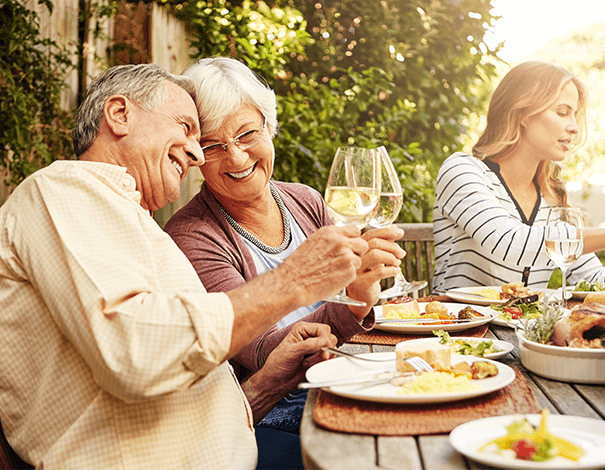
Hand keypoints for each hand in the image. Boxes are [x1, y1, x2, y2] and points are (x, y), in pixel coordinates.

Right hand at [226, 226, 366, 357]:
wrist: (292, 283)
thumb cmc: (299, 267)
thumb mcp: (313, 243)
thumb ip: (330, 240)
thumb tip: (343, 241)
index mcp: (330, 232)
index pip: (355, 231)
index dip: (353, 241)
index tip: (349, 248)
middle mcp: (340, 241)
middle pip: (363, 244)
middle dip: (358, 253)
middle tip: (346, 262)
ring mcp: (346, 255)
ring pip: (359, 260)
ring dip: (351, 267)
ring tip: (334, 272)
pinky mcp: (349, 271)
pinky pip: (354, 273)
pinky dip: (347, 278)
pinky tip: (333, 279)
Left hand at [241, 322, 336, 422]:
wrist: (277, 382)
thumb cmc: (278, 364)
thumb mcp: (292, 352)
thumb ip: (309, 345)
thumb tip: (324, 342)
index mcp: (302, 330)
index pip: (323, 329)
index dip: (325, 339)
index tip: (321, 348)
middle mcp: (310, 337)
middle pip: (330, 339)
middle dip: (323, 350)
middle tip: (311, 356)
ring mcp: (315, 349)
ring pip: (331, 350)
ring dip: (320, 359)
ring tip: (306, 362)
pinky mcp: (318, 360)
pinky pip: (329, 360)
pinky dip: (322, 365)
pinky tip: (310, 367)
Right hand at [346, 226, 405, 319]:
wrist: (360, 297)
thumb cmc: (367, 275)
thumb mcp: (374, 258)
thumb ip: (383, 243)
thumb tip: (395, 228)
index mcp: (356, 249)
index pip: (371, 234)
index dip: (386, 231)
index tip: (400, 232)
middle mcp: (353, 257)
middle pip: (374, 243)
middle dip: (392, 246)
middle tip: (401, 253)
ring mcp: (356, 270)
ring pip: (375, 255)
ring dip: (392, 257)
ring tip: (397, 262)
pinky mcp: (361, 283)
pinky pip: (379, 272)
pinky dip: (392, 270)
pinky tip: (395, 271)